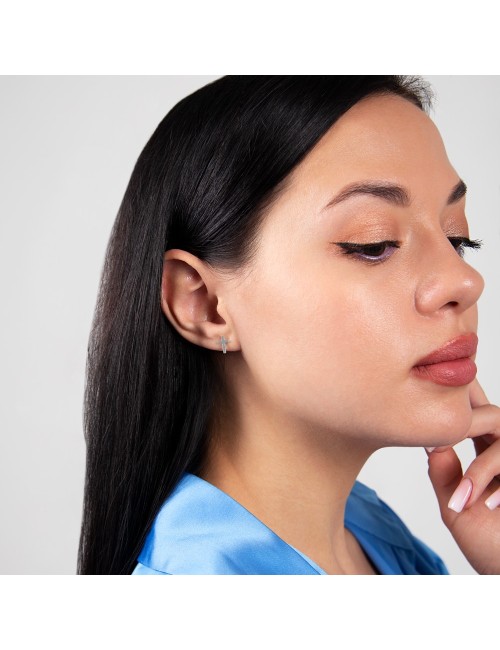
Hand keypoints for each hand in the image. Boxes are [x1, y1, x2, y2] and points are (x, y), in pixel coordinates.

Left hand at [426, 379, 499, 574]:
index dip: (458, 420)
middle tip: (443, 445)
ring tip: (466, 498)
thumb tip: (432, 442)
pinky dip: (498, 483)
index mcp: (493, 456)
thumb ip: (444, 475)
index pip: (477, 421)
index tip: (432, 436)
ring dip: (484, 468)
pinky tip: (489, 505)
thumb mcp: (457, 508)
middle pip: (494, 418)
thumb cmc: (490, 546)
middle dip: (468, 430)